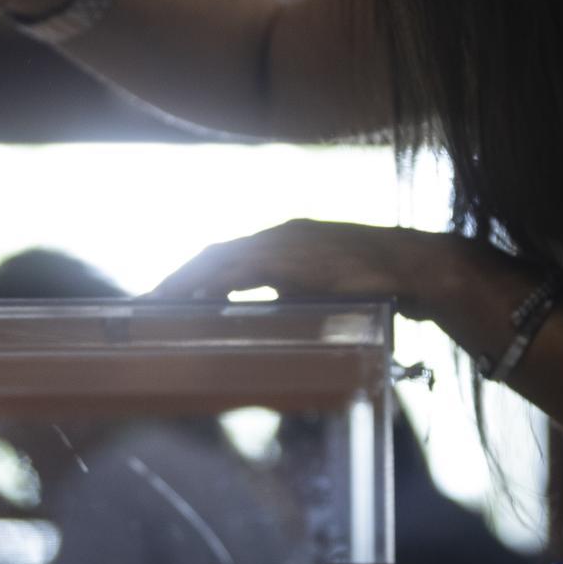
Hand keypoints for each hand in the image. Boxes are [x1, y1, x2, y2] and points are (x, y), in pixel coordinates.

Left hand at [154, 218, 454, 318]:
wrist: (415, 269)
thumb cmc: (375, 284)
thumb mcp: (322, 291)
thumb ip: (291, 301)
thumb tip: (267, 329)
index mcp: (282, 240)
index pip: (225, 255)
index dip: (192, 274)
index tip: (166, 296)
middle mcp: (278, 235)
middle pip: (213, 254)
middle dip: (178, 278)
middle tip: (147, 305)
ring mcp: (286, 242)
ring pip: (221, 258)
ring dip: (188, 281)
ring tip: (160, 305)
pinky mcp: (296, 257)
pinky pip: (243, 269)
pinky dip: (216, 284)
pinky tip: (198, 302)